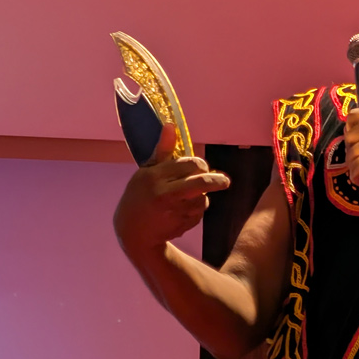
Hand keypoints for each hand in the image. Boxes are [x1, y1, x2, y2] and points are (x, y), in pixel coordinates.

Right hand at [113, 124, 231, 254]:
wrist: (133, 232)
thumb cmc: (139, 196)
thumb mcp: (146, 172)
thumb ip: (162, 151)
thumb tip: (170, 126)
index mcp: (155, 176)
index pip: (190, 164)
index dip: (200, 164)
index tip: (203, 166)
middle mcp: (165, 193)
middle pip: (202, 183)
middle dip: (217, 181)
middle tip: (225, 181)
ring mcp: (174, 212)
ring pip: (203, 199)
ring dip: (202, 196)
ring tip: (186, 197)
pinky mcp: (182, 225)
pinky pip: (199, 213)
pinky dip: (196, 210)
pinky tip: (182, 211)